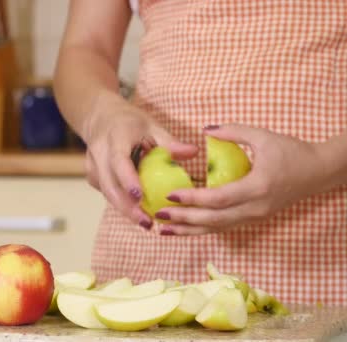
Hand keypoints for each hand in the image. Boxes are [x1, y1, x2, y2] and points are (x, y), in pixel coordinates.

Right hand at [82, 92, 197, 227]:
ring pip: (107, 193)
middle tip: (147, 222)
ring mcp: (92, 166)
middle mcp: (99, 153)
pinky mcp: (92, 176)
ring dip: (125, 209)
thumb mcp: (151, 126)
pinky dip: (122, 203)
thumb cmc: (130, 123)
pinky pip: (107, 193)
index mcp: (115, 137)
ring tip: (146, 223)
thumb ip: (169, 142)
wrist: (100, 118)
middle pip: (109, 185)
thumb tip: (193, 153)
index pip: (119, 161)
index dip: (128, 180)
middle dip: (127, 207)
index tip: (140, 196)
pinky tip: (138, 212)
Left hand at [155, 124, 327, 234]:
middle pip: (214, 219)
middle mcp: (255, 208)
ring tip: (164, 230)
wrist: (318, 172)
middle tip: (158, 215)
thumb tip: (204, 130)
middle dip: (184, 219)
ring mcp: (255, 217)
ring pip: (217, 228)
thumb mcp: (263, 136)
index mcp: (258, 187)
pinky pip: (223, 226)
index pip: (219, 198)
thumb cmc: (291, 151)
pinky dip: (202, 228)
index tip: (170, 196)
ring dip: (189, 230)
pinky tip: (184, 228)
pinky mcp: (253, 218)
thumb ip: (233, 131)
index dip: (193, 199)